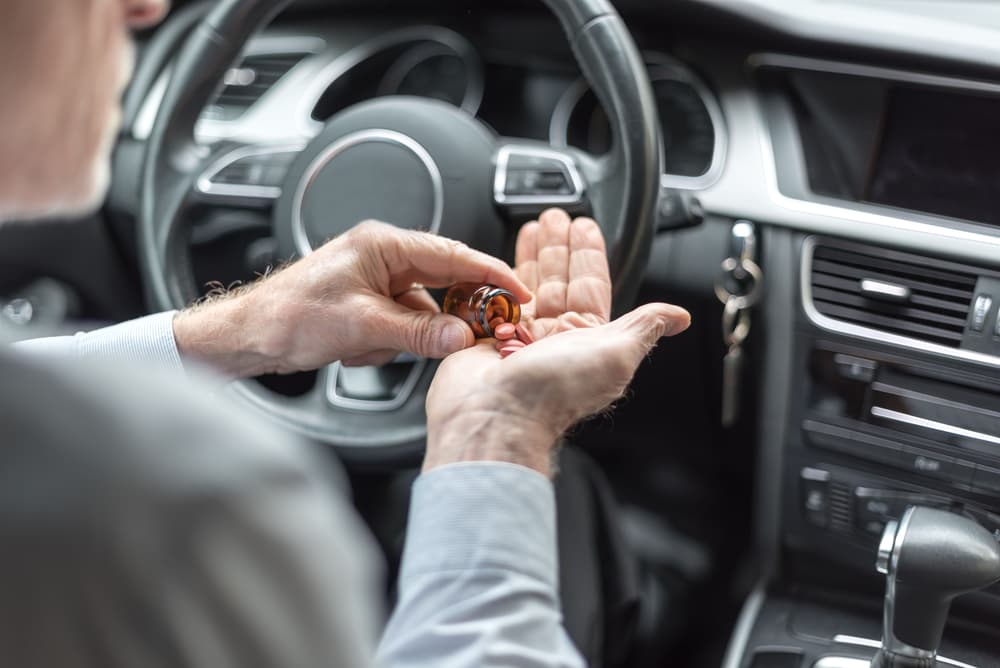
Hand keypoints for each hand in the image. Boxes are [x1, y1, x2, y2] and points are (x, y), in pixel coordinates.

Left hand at [172, 221, 531, 376]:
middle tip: (470, 334)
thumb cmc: (289, 316)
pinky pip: (401, 324)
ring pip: (422, 310)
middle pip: (442, 282)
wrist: (248, 335)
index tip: (519, 292)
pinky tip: (358, 349)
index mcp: (384, 245)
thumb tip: (462, 336)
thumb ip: (418, 333)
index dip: (491, 274)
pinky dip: (389, 342)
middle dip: (446, 314)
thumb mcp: (363, 327)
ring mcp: (375, 280)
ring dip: (405, 335)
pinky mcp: (368, 303)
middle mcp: (383, 257)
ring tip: (369, 344)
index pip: (453, 255)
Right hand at [424, 209, 690, 476]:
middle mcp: (554, 339)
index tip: (584, 227)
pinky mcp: (487, 340)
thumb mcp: (616, 352)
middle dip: (558, 247)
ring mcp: (519, 339)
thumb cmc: (555, 391)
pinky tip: (498, 260)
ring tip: (531, 227)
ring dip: (531, 256)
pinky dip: (496, 279)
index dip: (590, 255)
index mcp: (587, 340)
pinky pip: (493, 302)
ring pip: (526, 287)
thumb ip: (645, 326)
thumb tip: (680, 316)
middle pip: (558, 281)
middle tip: (555, 218)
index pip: (592, 286)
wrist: (496, 415)